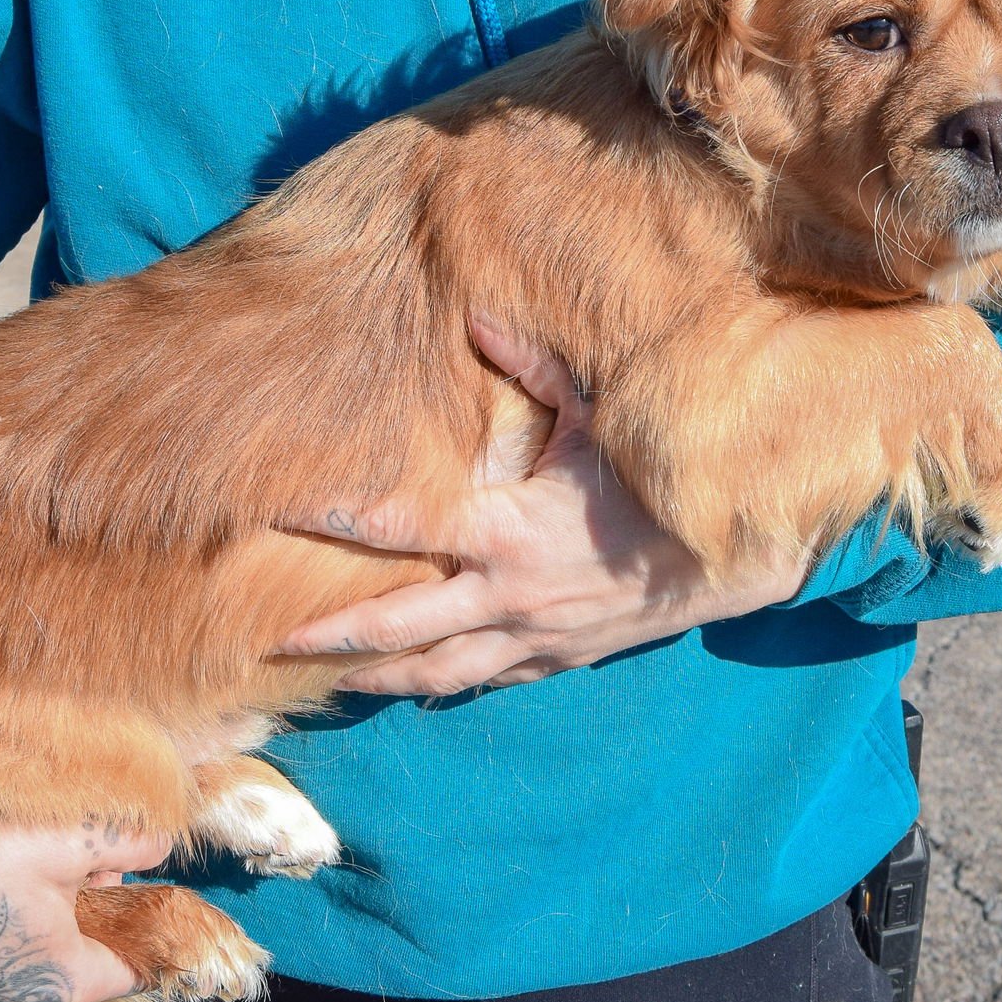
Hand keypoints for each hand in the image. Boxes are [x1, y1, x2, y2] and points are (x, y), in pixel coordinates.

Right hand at [0, 820, 169, 1001]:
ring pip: (18, 979)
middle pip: (72, 971)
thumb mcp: (69, 842)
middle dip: (80, 924)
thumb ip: (128, 844)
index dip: (138, 934)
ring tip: (16, 885)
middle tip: (72, 871)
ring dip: (26, 939)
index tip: (139, 904)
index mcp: (64, 985)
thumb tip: (162, 846)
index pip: (128, 973)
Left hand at [278, 315, 808, 696]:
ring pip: (437, 671)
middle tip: (268, 640)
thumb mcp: (597, 415)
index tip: (281, 512)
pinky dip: (445, 684)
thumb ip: (532, 367)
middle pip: (399, 626)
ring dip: (377, 677)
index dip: (339, 520)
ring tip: (325, 682)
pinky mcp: (559, 658)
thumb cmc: (660, 479)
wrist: (733, 555)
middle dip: (332, 635)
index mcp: (508, 531)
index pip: (402, 526)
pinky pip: (489, 679)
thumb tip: (475, 314)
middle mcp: (508, 596)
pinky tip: (415, 687)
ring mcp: (533, 637)